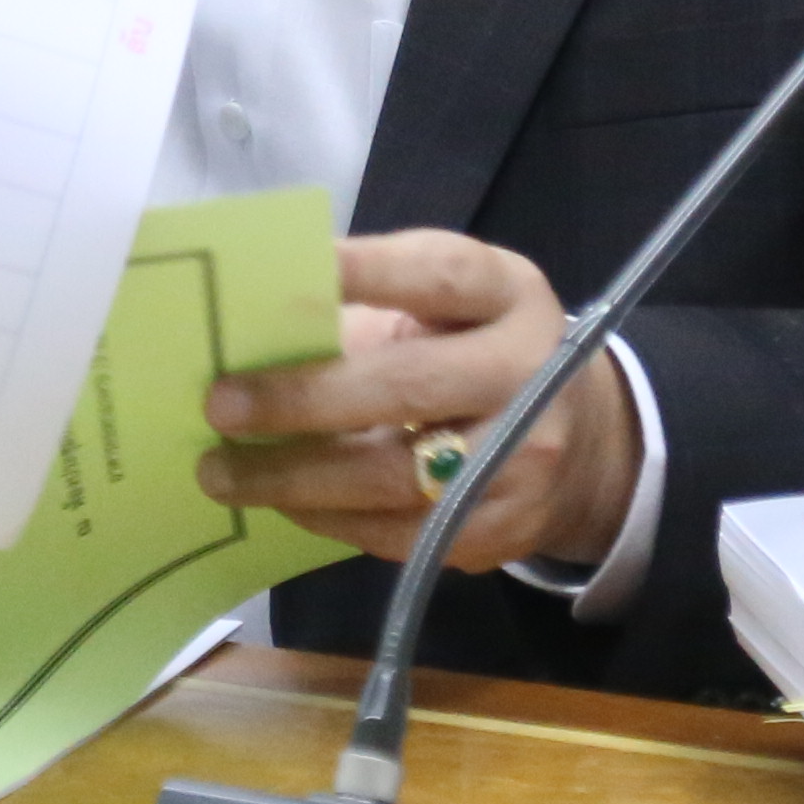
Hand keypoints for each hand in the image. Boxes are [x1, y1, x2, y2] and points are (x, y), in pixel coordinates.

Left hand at [198, 229, 639, 576]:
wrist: (583, 444)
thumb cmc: (478, 352)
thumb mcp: (450, 307)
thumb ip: (372, 306)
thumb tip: (251, 327)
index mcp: (510, 296)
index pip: (438, 274)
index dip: (367, 269)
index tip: (293, 269)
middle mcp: (531, 374)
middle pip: (406, 387)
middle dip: (301, 399)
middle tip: (220, 405)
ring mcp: (523, 461)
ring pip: (391, 478)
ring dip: (292, 478)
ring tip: (221, 473)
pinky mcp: (502, 531)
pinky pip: (397, 534)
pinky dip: (326, 519)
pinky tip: (281, 501)